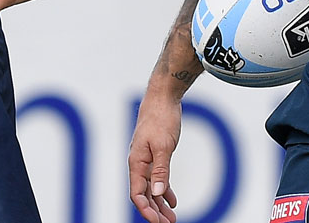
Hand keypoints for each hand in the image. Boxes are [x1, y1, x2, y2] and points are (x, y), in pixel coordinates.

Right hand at [129, 90, 182, 222]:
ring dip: (160, 203)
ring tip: (171, 218)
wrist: (162, 97)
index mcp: (136, 162)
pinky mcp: (154, 154)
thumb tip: (159, 194)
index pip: (137, 194)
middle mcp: (138, 163)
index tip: (158, 222)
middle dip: (154, 211)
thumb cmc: (161, 118)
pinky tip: (172, 200)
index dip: (146, 210)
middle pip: (144, 194)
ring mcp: (146, 158)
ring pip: (150, 187)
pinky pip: (157, 177)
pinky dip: (164, 190)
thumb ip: (161, 170)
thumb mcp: (163, 146)